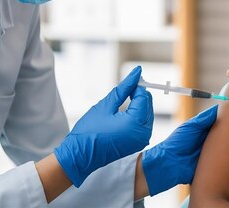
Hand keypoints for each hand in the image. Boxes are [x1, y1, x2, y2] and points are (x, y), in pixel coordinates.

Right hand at [54, 66, 153, 186]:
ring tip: (122, 100)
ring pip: (147, 113)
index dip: (137, 85)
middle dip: (138, 94)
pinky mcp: (138, 143)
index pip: (143, 96)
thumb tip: (137, 72)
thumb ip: (124, 88)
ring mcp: (142, 140)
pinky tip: (124, 111)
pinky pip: (143, 123)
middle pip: (147, 104)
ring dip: (138, 104)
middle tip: (125, 88)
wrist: (80, 157)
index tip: (130, 78)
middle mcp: (143, 133)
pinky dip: (136, 115)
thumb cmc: (89, 131)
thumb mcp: (106, 105)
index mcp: (135, 123)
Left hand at [141, 105, 217, 195]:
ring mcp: (209, 153)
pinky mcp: (210, 164)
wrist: (170, 163)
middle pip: (222, 135)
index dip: (226, 120)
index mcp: (202, 130)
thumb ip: (203, 118)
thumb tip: (217, 108)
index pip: (217, 123)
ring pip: (223, 148)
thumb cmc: (177, 142)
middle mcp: (207, 141)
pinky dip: (226, 158)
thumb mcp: (191, 126)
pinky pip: (220, 161)